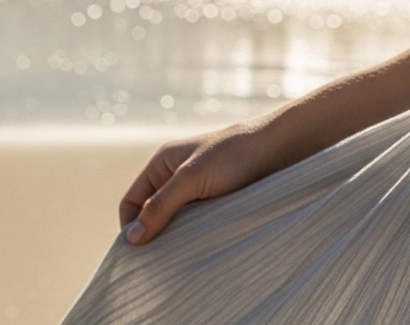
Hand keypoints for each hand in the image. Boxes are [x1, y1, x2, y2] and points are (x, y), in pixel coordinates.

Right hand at [119, 115, 280, 244]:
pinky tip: (200, 247)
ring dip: (176, 239)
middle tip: (162, 260)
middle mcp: (175, 177)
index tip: (142, 253)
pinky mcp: (214, 202)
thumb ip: (161, 205)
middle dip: (154, 237)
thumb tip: (132, 238)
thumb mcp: (192, 178)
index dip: (131, 227)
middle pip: (150, 215)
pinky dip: (193, 237)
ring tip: (184, 254)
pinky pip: (194, 226)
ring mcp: (195, 190)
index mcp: (162, 164)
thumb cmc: (234, 154)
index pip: (131, 202)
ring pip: (173, 223)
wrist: (278, 148)